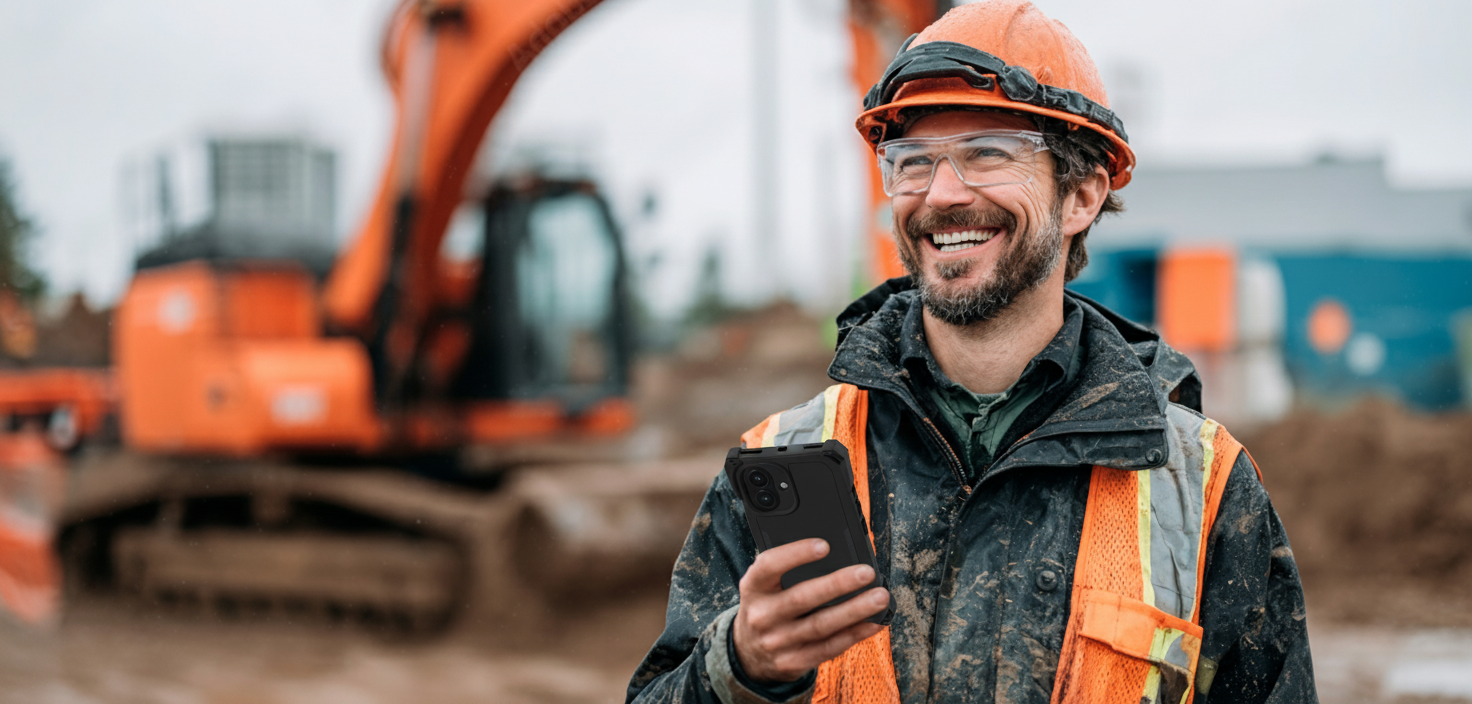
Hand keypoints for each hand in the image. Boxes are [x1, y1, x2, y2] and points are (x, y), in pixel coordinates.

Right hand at [732, 538, 889, 683]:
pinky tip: (874, 622)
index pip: (770, 565)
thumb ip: (786, 570)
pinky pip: (828, 647)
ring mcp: (777, 642)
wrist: (750, 655)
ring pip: (820, 625)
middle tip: (866, 572)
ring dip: (854, 610)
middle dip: (837, 584)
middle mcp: (761, 615)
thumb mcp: (763, 586)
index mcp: (753, 587)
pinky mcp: (793, 662)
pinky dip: (854, 634)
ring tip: (880, 597)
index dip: (796, 554)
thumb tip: (835, 553)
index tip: (824, 545)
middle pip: (802, 598)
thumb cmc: (767, 607)